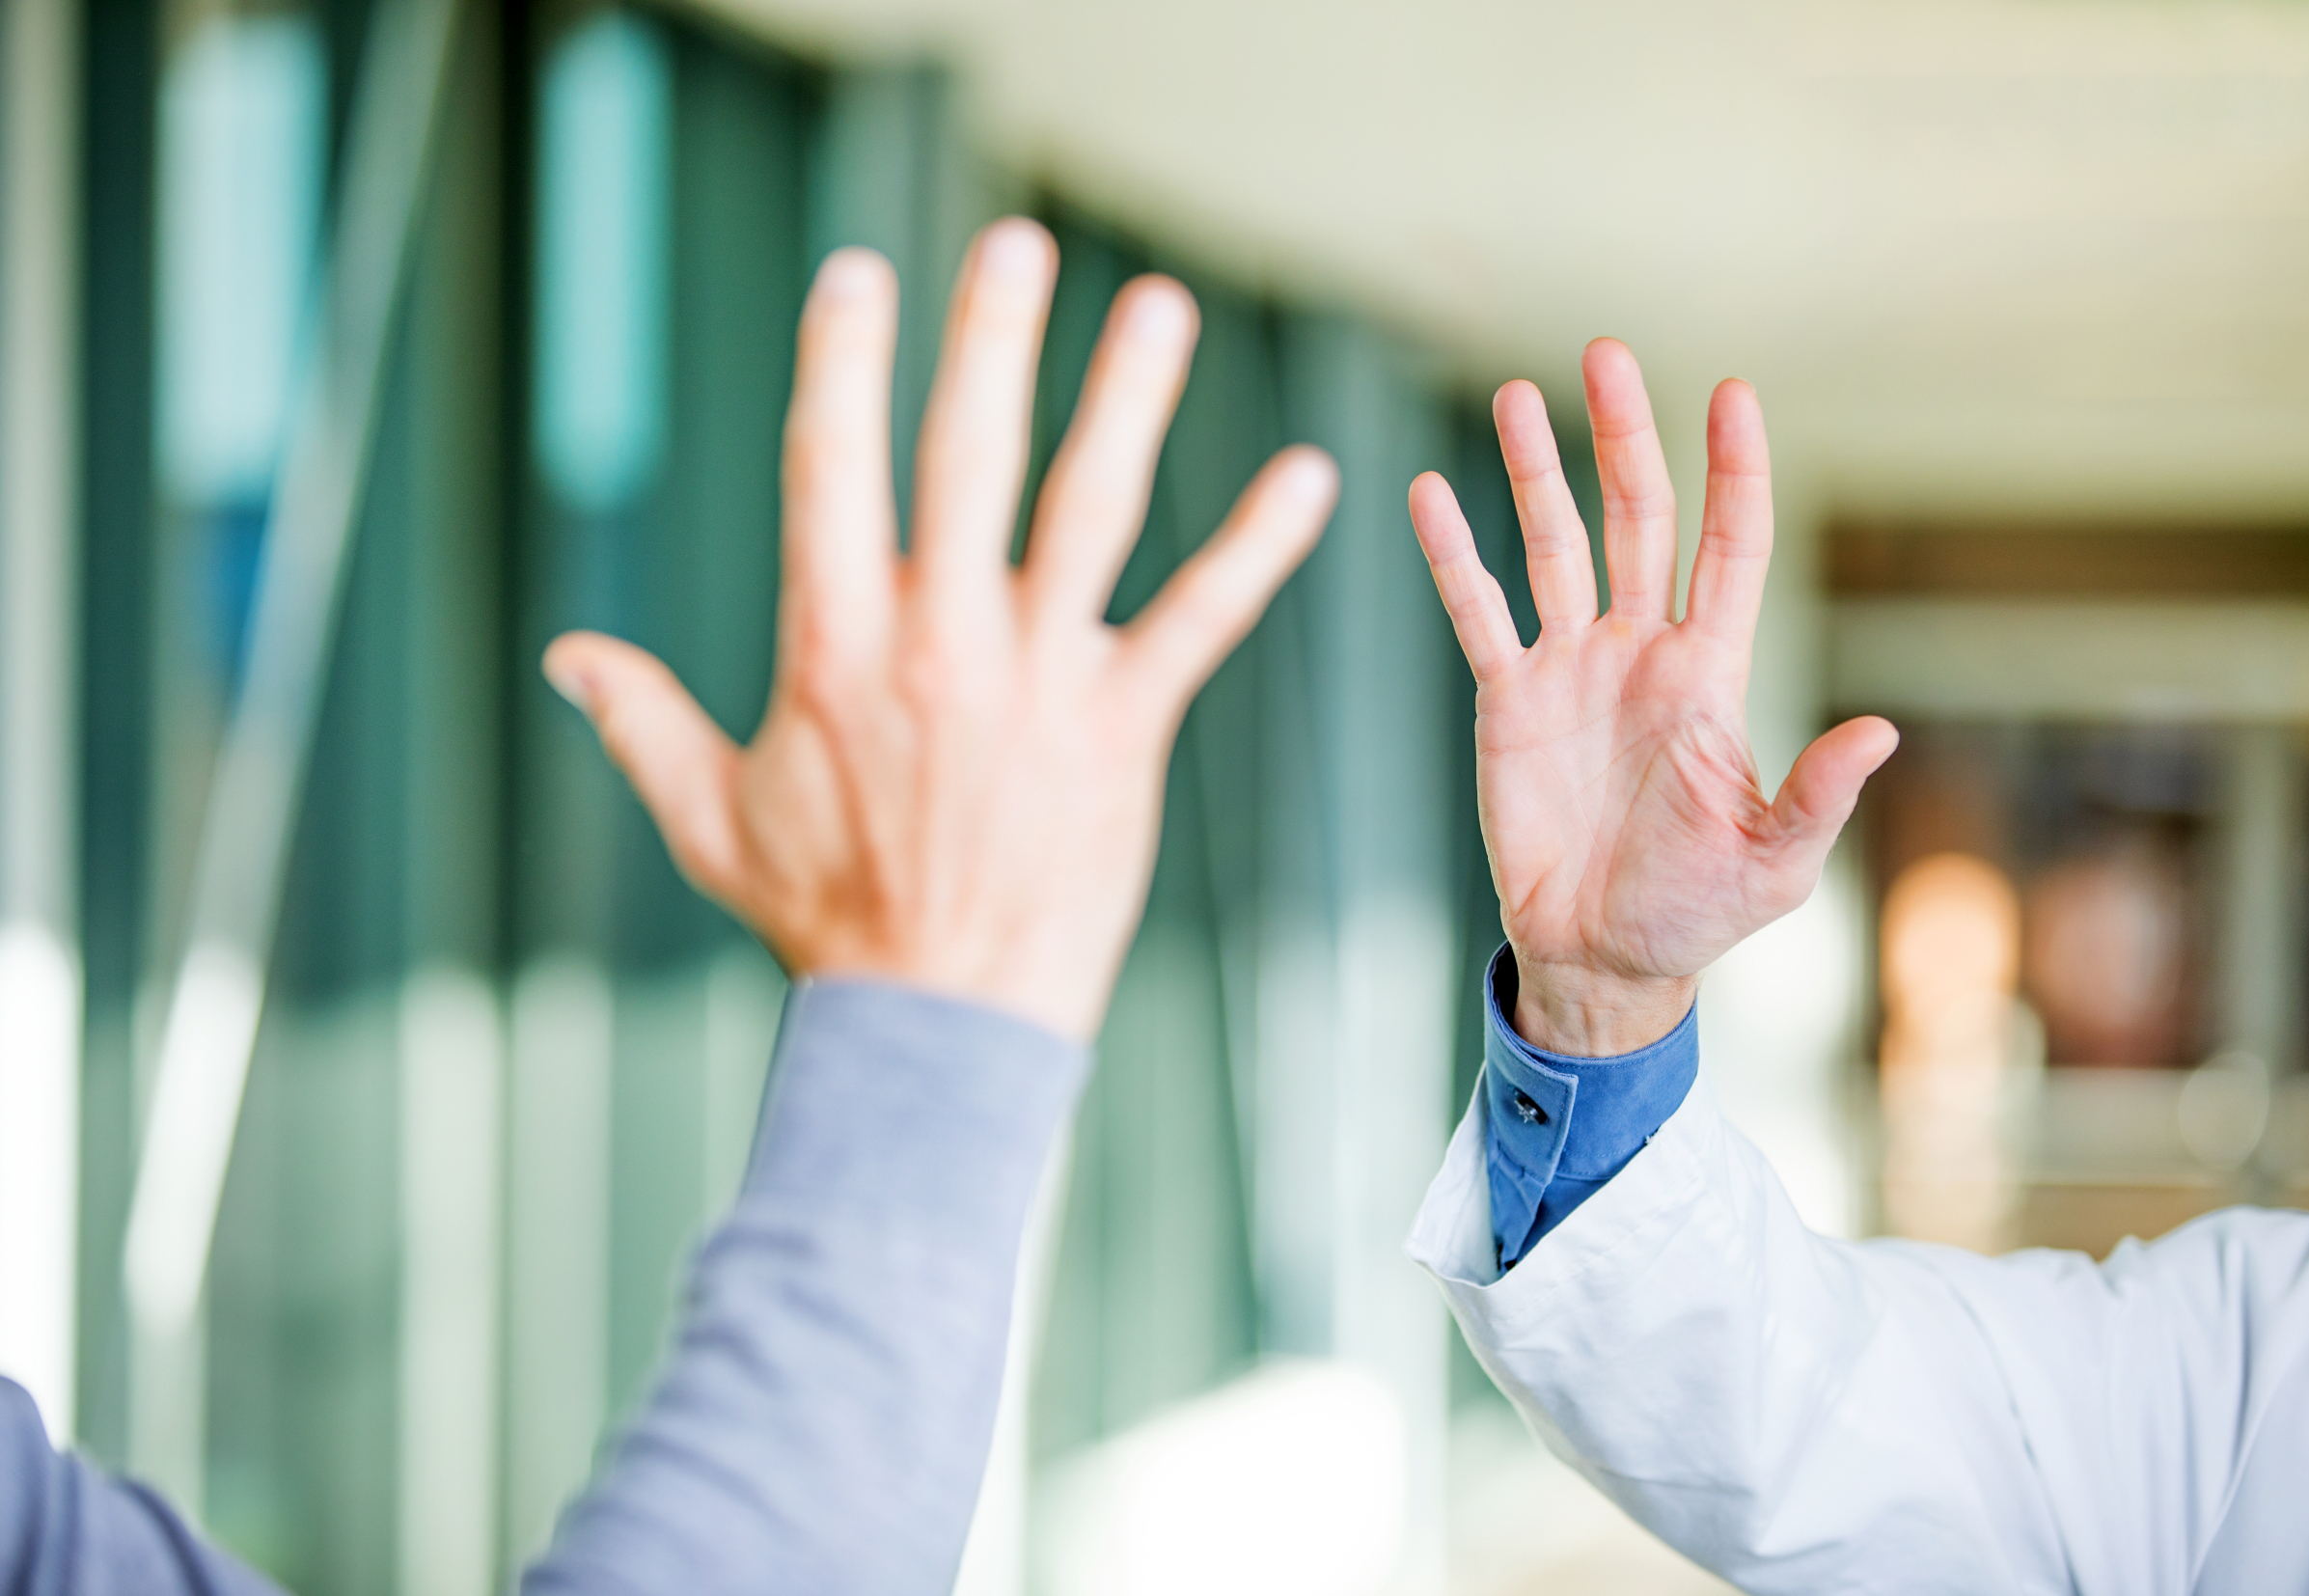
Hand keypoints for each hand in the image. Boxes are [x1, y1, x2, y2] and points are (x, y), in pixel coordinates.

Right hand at [542, 219, 1338, 1040]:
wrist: (940, 1021)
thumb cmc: (825, 916)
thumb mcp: (709, 818)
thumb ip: (643, 721)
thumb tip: (567, 657)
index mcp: (835, 647)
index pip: (831, 471)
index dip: (841, 364)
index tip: (857, 277)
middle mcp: (940, 643)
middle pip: (967, 460)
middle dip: (990, 343)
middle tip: (1016, 247)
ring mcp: (1039, 681)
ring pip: (1090, 513)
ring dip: (1128, 403)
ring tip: (1160, 309)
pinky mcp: (1122, 728)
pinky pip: (1197, 621)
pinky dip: (1256, 548)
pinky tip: (1311, 478)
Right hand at [1408, 339, 1895, 1055]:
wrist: (1601, 956)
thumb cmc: (1698, 912)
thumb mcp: (1775, 862)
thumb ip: (1817, 794)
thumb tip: (1881, 732)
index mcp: (1710, 673)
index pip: (1728, 546)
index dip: (1733, 471)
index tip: (1732, 393)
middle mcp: (1640, 649)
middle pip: (1635, 516)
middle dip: (1624, 434)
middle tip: (1604, 355)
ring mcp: (1570, 667)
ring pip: (1552, 543)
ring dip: (1531, 470)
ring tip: (1513, 394)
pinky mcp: (1508, 699)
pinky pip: (1479, 611)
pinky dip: (1453, 555)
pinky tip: (1429, 493)